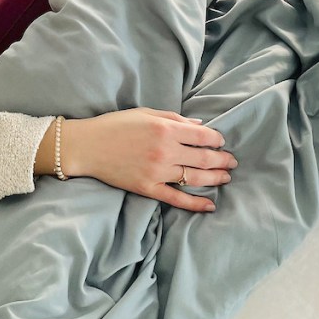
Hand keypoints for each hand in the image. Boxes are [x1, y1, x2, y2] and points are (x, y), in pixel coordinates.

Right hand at [62, 107, 235, 211]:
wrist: (87, 146)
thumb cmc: (115, 125)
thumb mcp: (145, 113)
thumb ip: (174, 118)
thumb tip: (200, 126)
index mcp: (165, 128)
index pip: (203, 136)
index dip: (217, 139)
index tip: (221, 142)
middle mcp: (165, 151)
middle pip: (205, 158)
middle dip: (223, 159)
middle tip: (232, 161)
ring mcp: (158, 172)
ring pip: (196, 178)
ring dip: (216, 178)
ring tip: (226, 177)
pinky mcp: (148, 188)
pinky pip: (177, 198)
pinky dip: (196, 204)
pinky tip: (210, 205)